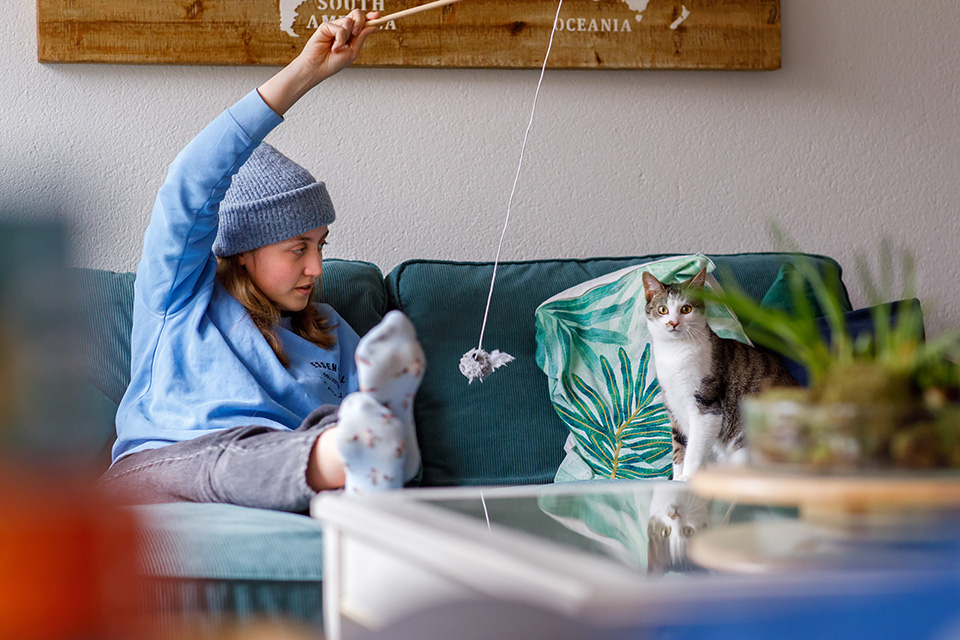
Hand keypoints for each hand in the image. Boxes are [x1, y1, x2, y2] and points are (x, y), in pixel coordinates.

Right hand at [258, 9, 379, 115]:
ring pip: (348, 21)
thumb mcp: (353, 50)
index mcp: (352, 35)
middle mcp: (344, 29)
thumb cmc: (334, 62)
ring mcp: (335, 26)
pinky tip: (333, 47)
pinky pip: (339, 28)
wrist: (318, 68)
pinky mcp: (326, 26)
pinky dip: (339, 39)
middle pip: (357, 14)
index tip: (377, 15)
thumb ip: (362, 37)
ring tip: (339, 47)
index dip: (370, 17)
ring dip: (347, 36)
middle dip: (361, 21)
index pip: (363, 22)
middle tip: (356, 33)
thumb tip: (374, 25)